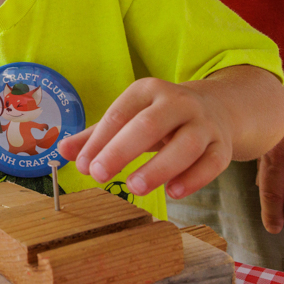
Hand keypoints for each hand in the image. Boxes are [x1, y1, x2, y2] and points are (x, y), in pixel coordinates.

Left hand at [58, 77, 233, 199]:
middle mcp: (178, 103)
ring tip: (134, 188)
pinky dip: (193, 179)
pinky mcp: (222, 146)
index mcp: (148, 91)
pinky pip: (211, 163)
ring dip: (159, 168)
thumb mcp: (128, 118)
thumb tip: (62, 151)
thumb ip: (95, 136)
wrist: (215, 109)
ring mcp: (203, 124)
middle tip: (99, 175)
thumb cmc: (159, 118)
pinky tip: (173, 192)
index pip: (119, 115)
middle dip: (121, 150)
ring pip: (185, 145)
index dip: (99, 141)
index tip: (84, 166)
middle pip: (149, 125)